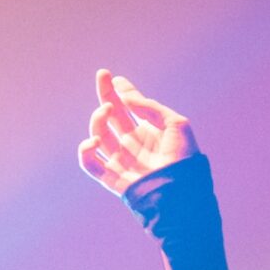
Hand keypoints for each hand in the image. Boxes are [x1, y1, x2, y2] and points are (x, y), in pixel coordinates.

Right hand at [78, 71, 199, 194]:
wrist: (182, 193)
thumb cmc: (185, 160)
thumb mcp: (176, 124)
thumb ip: (151, 108)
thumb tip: (126, 97)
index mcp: (149, 131)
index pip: (129, 107)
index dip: (121, 91)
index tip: (114, 77)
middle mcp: (133, 144)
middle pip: (112, 116)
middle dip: (105, 94)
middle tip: (102, 76)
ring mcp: (122, 160)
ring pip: (99, 135)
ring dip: (97, 119)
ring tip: (107, 110)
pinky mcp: (112, 178)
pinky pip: (90, 164)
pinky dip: (85, 151)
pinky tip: (94, 141)